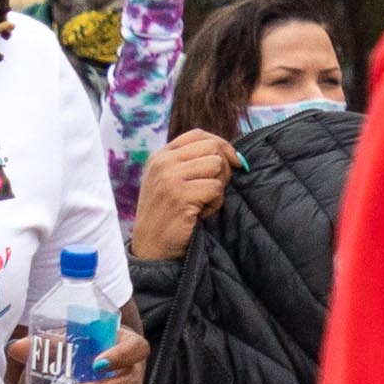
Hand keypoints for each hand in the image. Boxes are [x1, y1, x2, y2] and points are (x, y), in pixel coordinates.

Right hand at [131, 127, 234, 260]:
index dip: (221, 145)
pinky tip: (200, 213)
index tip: (232, 161)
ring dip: (218, 186)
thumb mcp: (169, 181)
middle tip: (215, 188)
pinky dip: (215, 203)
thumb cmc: (167, 215)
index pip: (198, 135)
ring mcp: (170, 178)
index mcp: (160, 156)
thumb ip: (189, 163)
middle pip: (211, 147)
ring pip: (216, 165)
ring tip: (203, 202)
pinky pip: (216, 188)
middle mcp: (163, 163)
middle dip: (223, 167)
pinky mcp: (180, 195)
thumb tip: (232, 155)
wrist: (151, 248)